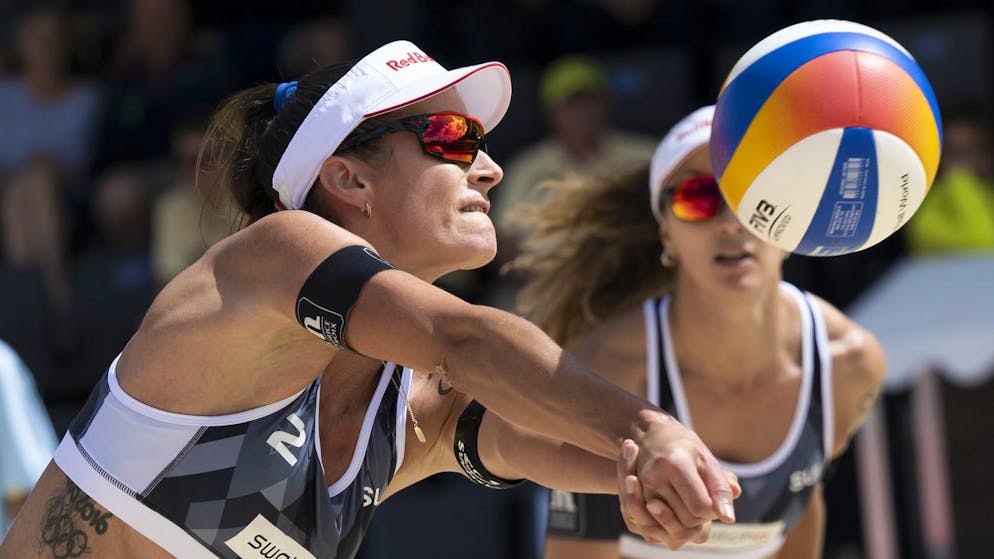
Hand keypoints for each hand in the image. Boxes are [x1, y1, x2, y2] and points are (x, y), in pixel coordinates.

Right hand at [618, 412, 740, 546]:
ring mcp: (641, 491)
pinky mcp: (632, 500)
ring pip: (673, 528)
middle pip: (687, 520)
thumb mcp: (707, 461)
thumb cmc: (684, 448)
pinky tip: (676, 508)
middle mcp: (654, 479)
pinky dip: (671, 523)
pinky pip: (658, 528)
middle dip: (700, 516)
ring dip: (686, 521)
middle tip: (701, 497)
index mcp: (674, 465)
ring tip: (689, 502)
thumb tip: (728, 519)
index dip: (712, 508)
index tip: (712, 495)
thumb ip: (720, 489)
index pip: (701, 507)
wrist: (649, 438)